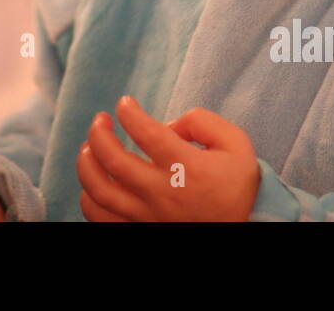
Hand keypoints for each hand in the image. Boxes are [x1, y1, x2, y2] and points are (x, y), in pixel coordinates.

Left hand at [76, 96, 260, 220]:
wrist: (247, 227)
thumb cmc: (237, 184)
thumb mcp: (236, 143)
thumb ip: (203, 121)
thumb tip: (168, 124)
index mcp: (187, 168)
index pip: (147, 133)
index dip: (129, 113)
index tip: (125, 103)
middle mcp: (163, 194)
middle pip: (114, 160)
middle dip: (98, 132)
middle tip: (100, 119)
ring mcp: (147, 216)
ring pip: (99, 192)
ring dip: (86, 163)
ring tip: (89, 147)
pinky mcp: (140, 230)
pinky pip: (100, 218)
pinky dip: (88, 197)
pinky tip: (94, 179)